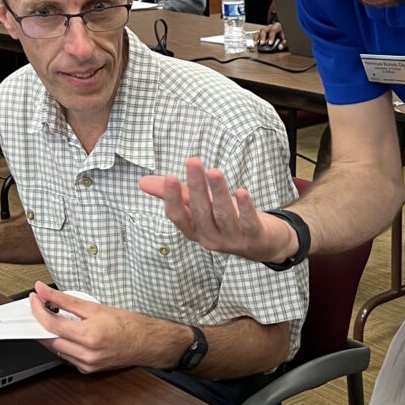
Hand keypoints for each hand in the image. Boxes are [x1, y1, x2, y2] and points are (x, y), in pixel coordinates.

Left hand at [27, 284, 186, 372]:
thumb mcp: (96, 307)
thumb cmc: (129, 325)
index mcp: (89, 335)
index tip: (35, 298)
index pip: (52, 324)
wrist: (147, 343)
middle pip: (49, 339)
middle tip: (39, 308)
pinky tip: (66, 334)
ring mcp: (86, 364)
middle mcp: (87, 354)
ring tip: (52, 319)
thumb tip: (45, 292)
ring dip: (50, 334)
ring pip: (55, 350)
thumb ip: (66, 300)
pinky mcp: (88, 370)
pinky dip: (62, 344)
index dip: (38, 310)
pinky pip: (66, 357)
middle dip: (40, 323)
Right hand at [137, 162, 296, 261]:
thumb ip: (175, 194)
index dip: (172, 198)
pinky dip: (245, 208)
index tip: (170, 177)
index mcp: (194, 230)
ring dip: (218, 193)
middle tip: (193, 162)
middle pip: (200, 213)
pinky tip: (242, 191)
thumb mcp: (199, 207)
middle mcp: (210, 238)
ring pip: (223, 216)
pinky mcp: (254, 238)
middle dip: (196, 188)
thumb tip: (142, 182)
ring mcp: (232, 240)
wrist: (263, 242)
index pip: (178, 216)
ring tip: (214, 171)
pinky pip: (249, 223)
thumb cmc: (227, 220)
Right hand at [255, 23, 286, 50]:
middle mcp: (270, 27)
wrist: (284, 32)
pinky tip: (255, 44)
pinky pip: (257, 34)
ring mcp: (266, 29)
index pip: (273, 30)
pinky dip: (255, 39)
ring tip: (256, 44)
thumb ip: (284, 43)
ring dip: (257, 38)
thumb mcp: (287, 39)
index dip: (271, 37)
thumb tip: (280, 47)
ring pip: (259, 31)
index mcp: (277, 26)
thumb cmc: (285, 35)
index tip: (270, 43)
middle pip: (264, 29)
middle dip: (262, 37)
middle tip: (262, 43)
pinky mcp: (263, 33)